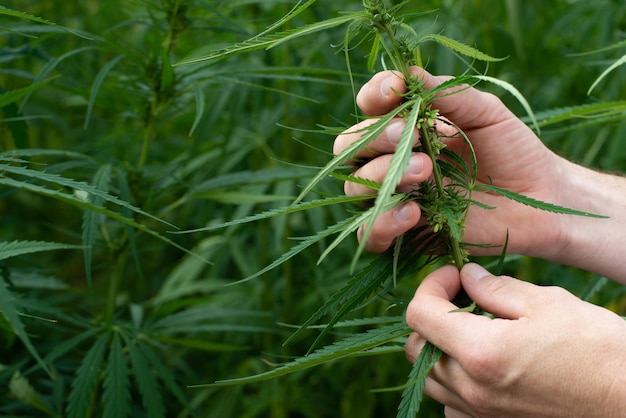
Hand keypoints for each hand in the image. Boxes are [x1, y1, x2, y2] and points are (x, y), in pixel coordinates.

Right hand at [333, 67, 579, 259]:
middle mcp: (394, 161)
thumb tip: (409, 72)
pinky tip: (413, 212)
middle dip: (374, 139)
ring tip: (425, 171)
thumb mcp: (486, 113)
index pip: (370, 110)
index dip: (372, 96)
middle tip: (410, 137)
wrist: (541, 198)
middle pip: (350, 150)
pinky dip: (382, 222)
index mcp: (408, 128)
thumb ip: (449, 94)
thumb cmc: (514, 150)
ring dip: (381, 176)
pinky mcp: (406, 234)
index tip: (395, 89)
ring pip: (355, 189)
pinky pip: (370, 234)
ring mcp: (397, 198)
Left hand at [404, 263, 625, 416]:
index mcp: (480, 352)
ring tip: (470, 331)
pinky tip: (480, 366)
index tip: (454, 277)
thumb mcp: (547, 303)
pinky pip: (451, 404)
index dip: (430, 287)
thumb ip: (496, 288)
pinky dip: (453, 382)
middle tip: (461, 300)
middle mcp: (472, 388)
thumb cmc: (597, 349)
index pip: (418, 315)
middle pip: (415, 348)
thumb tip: (467, 277)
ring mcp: (480, 413)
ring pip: (429, 379)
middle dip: (430, 316)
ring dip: (438, 349)